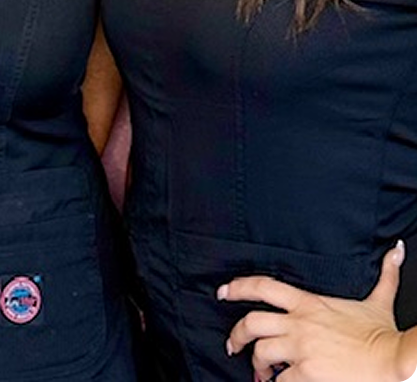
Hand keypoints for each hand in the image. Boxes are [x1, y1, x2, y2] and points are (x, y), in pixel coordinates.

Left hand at [218, 241, 405, 381]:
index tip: (222, 292)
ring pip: (262, 353)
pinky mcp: (308, 373)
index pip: (264, 286)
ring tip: (261, 374)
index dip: (238, 287)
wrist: (393, 360)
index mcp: (309, 303)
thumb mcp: (378, 300)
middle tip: (233, 345)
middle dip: (237, 335)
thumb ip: (385, 275)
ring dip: (258, 366)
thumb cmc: (383, 334)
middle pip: (252, 322)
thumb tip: (396, 251)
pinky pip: (281, 381)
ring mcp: (301, 348)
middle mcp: (299, 323)